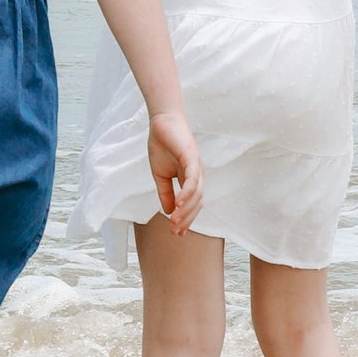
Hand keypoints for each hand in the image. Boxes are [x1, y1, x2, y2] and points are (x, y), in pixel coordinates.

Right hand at [147, 110, 201, 234]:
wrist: (161, 123)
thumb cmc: (162, 146)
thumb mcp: (160, 175)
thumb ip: (165, 192)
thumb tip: (168, 211)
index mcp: (190, 179)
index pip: (192, 204)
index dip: (186, 219)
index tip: (176, 233)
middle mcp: (197, 175)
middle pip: (197, 203)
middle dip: (187, 219)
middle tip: (175, 232)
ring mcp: (196, 167)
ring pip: (196, 194)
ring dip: (186, 210)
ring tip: (174, 222)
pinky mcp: (192, 158)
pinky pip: (192, 179)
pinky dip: (187, 193)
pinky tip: (178, 205)